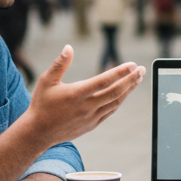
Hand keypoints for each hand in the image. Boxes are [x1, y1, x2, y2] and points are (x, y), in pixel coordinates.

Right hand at [28, 46, 144, 143]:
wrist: (38, 132)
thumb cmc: (41, 104)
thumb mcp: (46, 80)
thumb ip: (59, 64)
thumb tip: (69, 47)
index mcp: (76, 94)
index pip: (104, 81)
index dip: (120, 72)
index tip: (132, 64)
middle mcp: (86, 107)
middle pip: (115, 92)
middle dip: (131, 80)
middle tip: (142, 69)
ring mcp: (91, 117)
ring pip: (116, 102)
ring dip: (129, 90)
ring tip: (138, 78)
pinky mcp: (92, 125)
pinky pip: (110, 111)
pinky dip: (120, 101)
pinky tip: (125, 92)